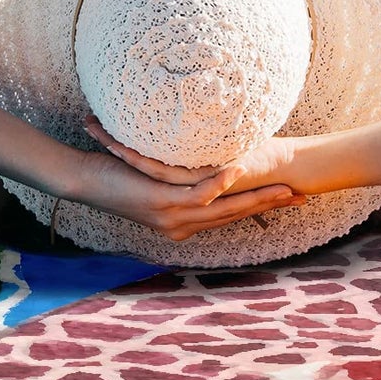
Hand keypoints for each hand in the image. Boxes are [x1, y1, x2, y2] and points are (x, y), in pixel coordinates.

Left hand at [68, 133, 304, 243]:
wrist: (81, 180)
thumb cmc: (116, 173)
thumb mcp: (156, 178)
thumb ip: (181, 174)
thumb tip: (206, 154)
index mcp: (183, 222)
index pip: (231, 214)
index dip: (261, 206)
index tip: (290, 197)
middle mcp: (180, 225)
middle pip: (235, 215)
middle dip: (269, 205)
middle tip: (299, 196)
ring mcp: (171, 216)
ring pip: (223, 209)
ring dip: (255, 198)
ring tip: (283, 188)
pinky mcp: (160, 202)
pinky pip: (197, 194)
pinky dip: (220, 183)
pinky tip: (238, 171)